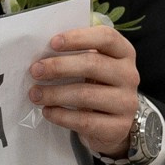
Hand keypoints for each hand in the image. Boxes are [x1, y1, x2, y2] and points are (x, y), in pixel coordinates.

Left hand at [28, 24, 140, 157]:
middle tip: (35, 71)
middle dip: (59, 66)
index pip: (106, 37)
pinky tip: (47, 111)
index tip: (52, 43)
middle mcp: (130, 75)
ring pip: (85, 95)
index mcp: (124, 53)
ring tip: (35, 94)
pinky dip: (61, 116)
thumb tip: (41, 54)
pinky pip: (85, 121)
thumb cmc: (96, 86)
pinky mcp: (118, 127)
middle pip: (93, 64)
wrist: (112, 124)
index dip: (78, 38)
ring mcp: (127, 102)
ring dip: (55, 93)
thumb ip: (76, 55)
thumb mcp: (93, 66)